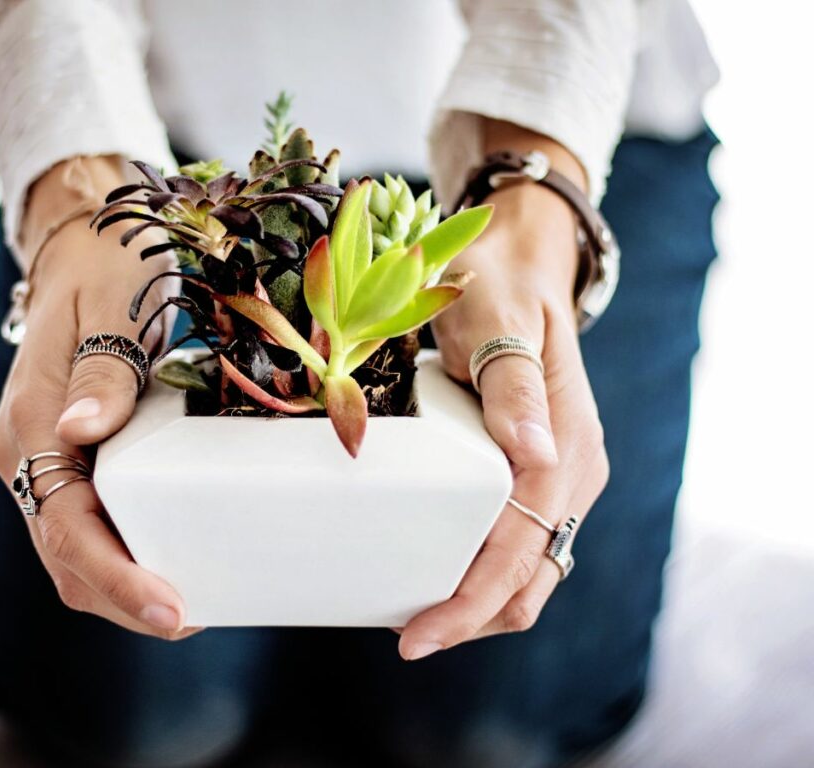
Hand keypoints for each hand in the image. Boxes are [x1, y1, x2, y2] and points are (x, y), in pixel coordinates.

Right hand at [0, 158, 197, 639]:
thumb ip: (100, 373)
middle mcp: (28, 455)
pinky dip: (124, 557)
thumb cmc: (104, 269)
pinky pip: (89, 525)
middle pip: (67, 557)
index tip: (174, 612)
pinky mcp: (69, 459)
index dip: (119, 578)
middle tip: (194, 619)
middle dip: (125, 601)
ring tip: (191, 606)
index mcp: (30, 426)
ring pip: (73, 552)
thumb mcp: (111, 308)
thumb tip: (80, 432)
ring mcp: (45, 460)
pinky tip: (171, 559)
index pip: (68, 527)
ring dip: (124, 589)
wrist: (83, 247)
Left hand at [399, 165, 608, 659]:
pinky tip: (436, 572)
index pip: (519, 551)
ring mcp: (557, 476)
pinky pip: (514, 542)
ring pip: (525, 571)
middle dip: (471, 618)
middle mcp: (571, 472)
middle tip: (406, 637)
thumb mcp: (498, 321)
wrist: (518, 265)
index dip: (470, 602)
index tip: (417, 635)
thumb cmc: (500, 287)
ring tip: (413, 616)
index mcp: (565, 449)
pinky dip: (480, 572)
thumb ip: (514, 384)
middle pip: (528, 580)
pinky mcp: (536, 473)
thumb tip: (533, 454)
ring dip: (476, 603)